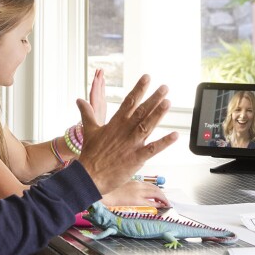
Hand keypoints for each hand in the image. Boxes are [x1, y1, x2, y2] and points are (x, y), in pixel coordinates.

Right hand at [76, 74, 177, 194]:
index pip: (129, 102)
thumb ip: (87, 114)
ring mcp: (131, 144)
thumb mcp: (89, 130)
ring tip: (168, 103)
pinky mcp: (136, 158)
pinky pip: (153, 149)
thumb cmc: (90, 155)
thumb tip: (79, 100)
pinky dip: (164, 142)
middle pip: (141, 111)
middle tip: (165, 88)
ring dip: (158, 115)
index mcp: (115, 123)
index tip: (147, 78)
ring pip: (147, 126)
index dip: (139, 89)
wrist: (88, 176)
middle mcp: (125, 131)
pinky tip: (175, 135)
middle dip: (154, 99)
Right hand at [100, 181, 169, 207]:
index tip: (159, 195)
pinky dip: (158, 204)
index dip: (156, 189)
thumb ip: (126, 188)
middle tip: (166, 201)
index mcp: (132, 180)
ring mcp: (137, 191)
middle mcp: (136, 184)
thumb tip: (130, 195)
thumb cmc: (105, 191)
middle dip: (162, 195)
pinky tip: (161, 207)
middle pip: (154, 188)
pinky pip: (150, 202)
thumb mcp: (117, 186)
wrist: (99, 193)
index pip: (148, 184)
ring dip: (162, 198)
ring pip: (155, 193)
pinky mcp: (135, 200)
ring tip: (166, 204)